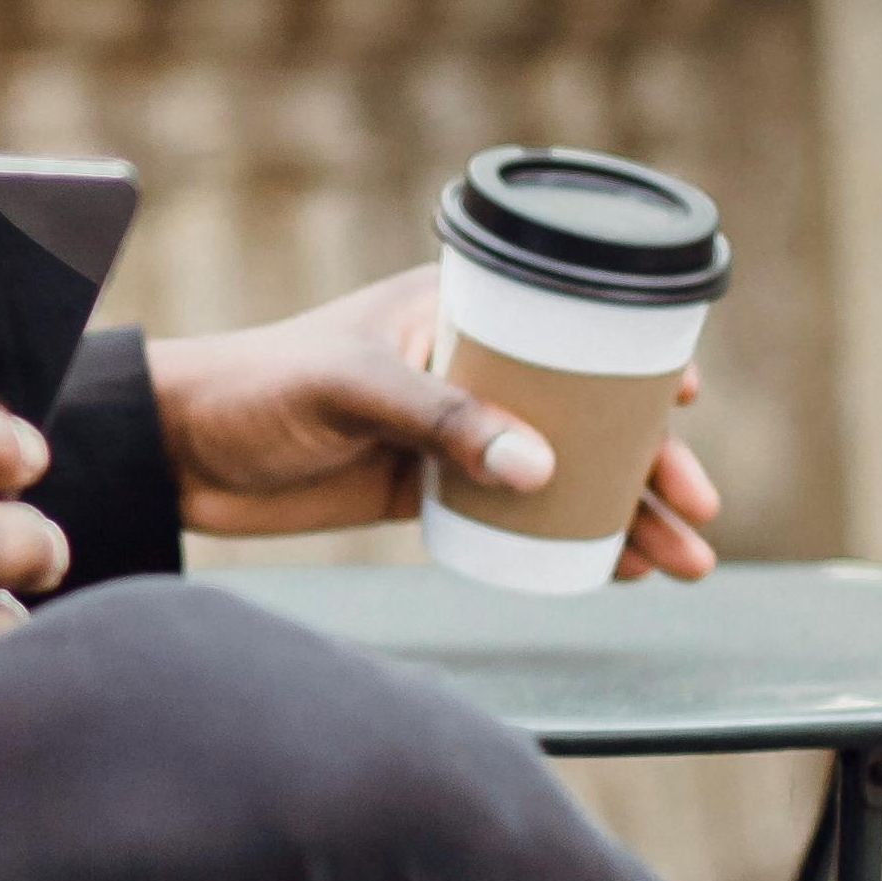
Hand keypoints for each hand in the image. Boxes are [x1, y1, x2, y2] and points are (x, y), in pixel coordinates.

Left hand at [147, 266, 720, 581]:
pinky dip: (558, 543)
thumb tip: (544, 469)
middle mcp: (468, 367)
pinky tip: (605, 571)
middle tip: (701, 518)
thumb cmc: (257, 389)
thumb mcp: (354, 390)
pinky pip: (509, 518)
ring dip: (618, 518)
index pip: (574, 333)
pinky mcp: (422, 491)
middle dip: (651, 470)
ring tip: (676, 564)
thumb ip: (444, 422)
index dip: (641, 370)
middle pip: (585, 418)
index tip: (688, 405)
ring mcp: (450, 434)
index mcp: (461, 310)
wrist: (180, 452)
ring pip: (557, 476)